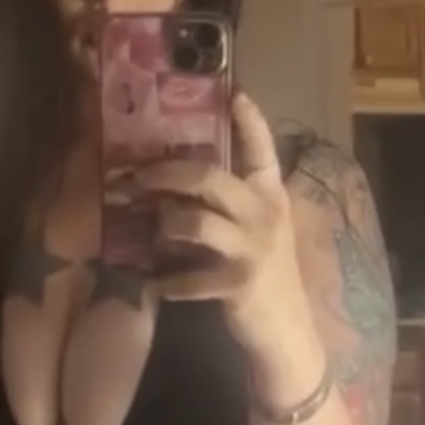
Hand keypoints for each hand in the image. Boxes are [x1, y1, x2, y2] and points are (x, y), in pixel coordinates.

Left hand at [134, 92, 321, 365]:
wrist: (288, 332)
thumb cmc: (269, 276)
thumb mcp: (262, 231)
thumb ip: (234, 205)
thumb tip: (180, 184)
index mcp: (272, 196)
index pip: (263, 150)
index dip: (250, 121)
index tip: (235, 92)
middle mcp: (265, 215)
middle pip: (209, 178)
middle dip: (165, 174)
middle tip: (136, 176)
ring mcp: (252, 249)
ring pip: (193, 222)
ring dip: (165, 226)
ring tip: (154, 233)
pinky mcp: (237, 283)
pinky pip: (188, 277)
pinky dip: (168, 283)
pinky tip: (159, 287)